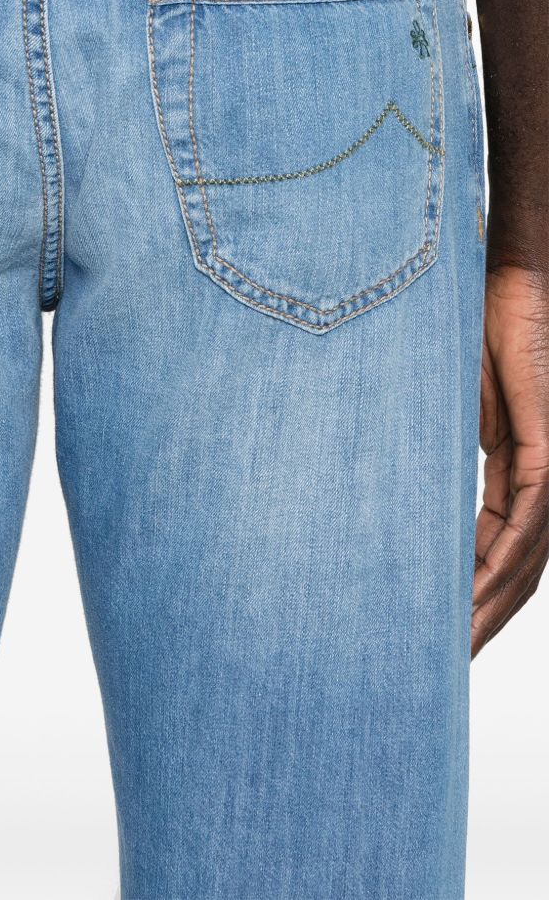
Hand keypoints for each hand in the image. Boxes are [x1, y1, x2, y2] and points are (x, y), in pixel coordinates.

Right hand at [472, 264, 548, 655]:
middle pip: (519, 569)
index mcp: (519, 467)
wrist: (505, 278)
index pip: (503, 548)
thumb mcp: (450, 404)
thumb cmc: (474, 328)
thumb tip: (404, 486)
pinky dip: (498, 562)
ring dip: (489, 605)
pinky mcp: (548, 446)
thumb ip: (442, 448)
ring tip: (450, 644)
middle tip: (442, 660)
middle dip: (482, 618)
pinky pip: (526, 520)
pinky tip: (470, 593)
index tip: (439, 629)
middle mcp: (544, 476)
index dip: (474, 594)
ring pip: (527, 557)